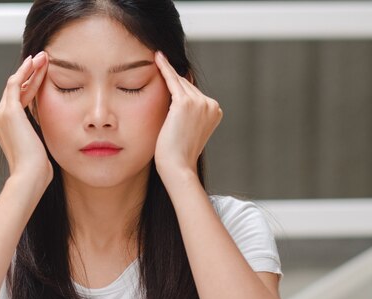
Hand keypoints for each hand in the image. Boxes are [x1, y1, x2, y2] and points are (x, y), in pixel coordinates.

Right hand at [0, 52, 51, 186]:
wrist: (30, 175)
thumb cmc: (37, 168)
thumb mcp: (37, 146)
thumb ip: (38, 133)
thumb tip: (51, 130)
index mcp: (3, 127)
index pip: (17, 100)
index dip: (30, 85)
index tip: (41, 74)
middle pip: (15, 89)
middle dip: (30, 73)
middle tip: (43, 58)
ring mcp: (0, 114)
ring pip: (16, 84)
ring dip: (30, 69)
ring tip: (44, 56)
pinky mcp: (8, 111)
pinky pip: (15, 84)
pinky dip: (25, 72)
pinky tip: (36, 62)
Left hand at [153, 51, 222, 178]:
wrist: (178, 167)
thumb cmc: (177, 154)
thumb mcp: (187, 130)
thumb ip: (187, 113)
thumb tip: (176, 97)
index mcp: (215, 110)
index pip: (194, 92)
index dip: (179, 87)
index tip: (169, 70)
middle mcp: (211, 104)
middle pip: (187, 85)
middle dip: (173, 79)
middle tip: (158, 60)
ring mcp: (200, 102)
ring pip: (179, 82)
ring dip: (166, 72)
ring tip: (157, 58)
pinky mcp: (185, 103)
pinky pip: (171, 80)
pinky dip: (164, 68)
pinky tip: (157, 58)